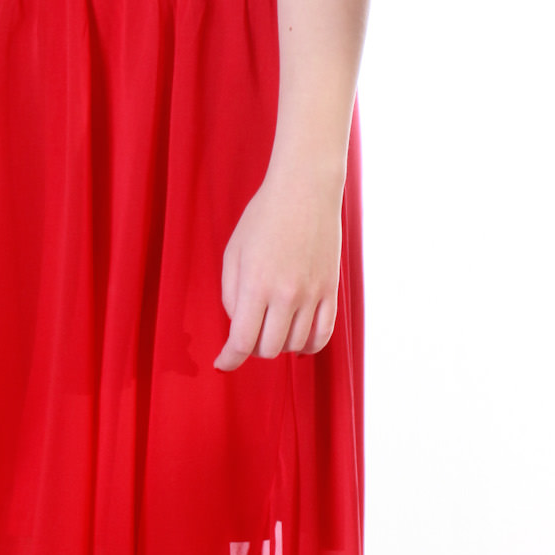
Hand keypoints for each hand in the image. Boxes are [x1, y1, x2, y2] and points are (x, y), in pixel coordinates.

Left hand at [216, 162, 340, 368]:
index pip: (242, 341)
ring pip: (295, 345)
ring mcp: (313, 294)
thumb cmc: (263, 218)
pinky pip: (323, 335)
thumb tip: (238, 325)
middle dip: (252, 348)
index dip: (229, 359)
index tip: (223, 363)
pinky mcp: (331, 291)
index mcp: (256, 284)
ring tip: (272, 329)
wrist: (305, 190)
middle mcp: (286, 295)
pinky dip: (308, 346)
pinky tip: (297, 342)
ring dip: (279, 345)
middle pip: (268, 348)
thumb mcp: (233, 253)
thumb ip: (231, 295)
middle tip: (248, 334)